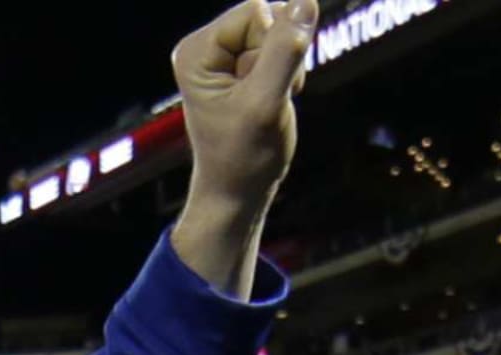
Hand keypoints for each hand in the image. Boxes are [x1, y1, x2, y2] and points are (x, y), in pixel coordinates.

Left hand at [169, 0, 317, 296]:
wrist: (237, 191)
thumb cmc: (244, 156)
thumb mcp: (266, 102)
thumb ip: (284, 52)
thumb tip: (305, 2)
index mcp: (195, 51)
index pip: (256, 11)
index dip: (273, 45)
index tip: (262, 87)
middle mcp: (204, 47)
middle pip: (269, 17)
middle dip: (281, 55)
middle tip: (267, 96)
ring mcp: (223, 57)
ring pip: (281, 33)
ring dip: (287, 67)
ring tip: (268, 101)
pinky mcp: (243, 67)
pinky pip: (283, 49)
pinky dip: (288, 75)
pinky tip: (272, 100)